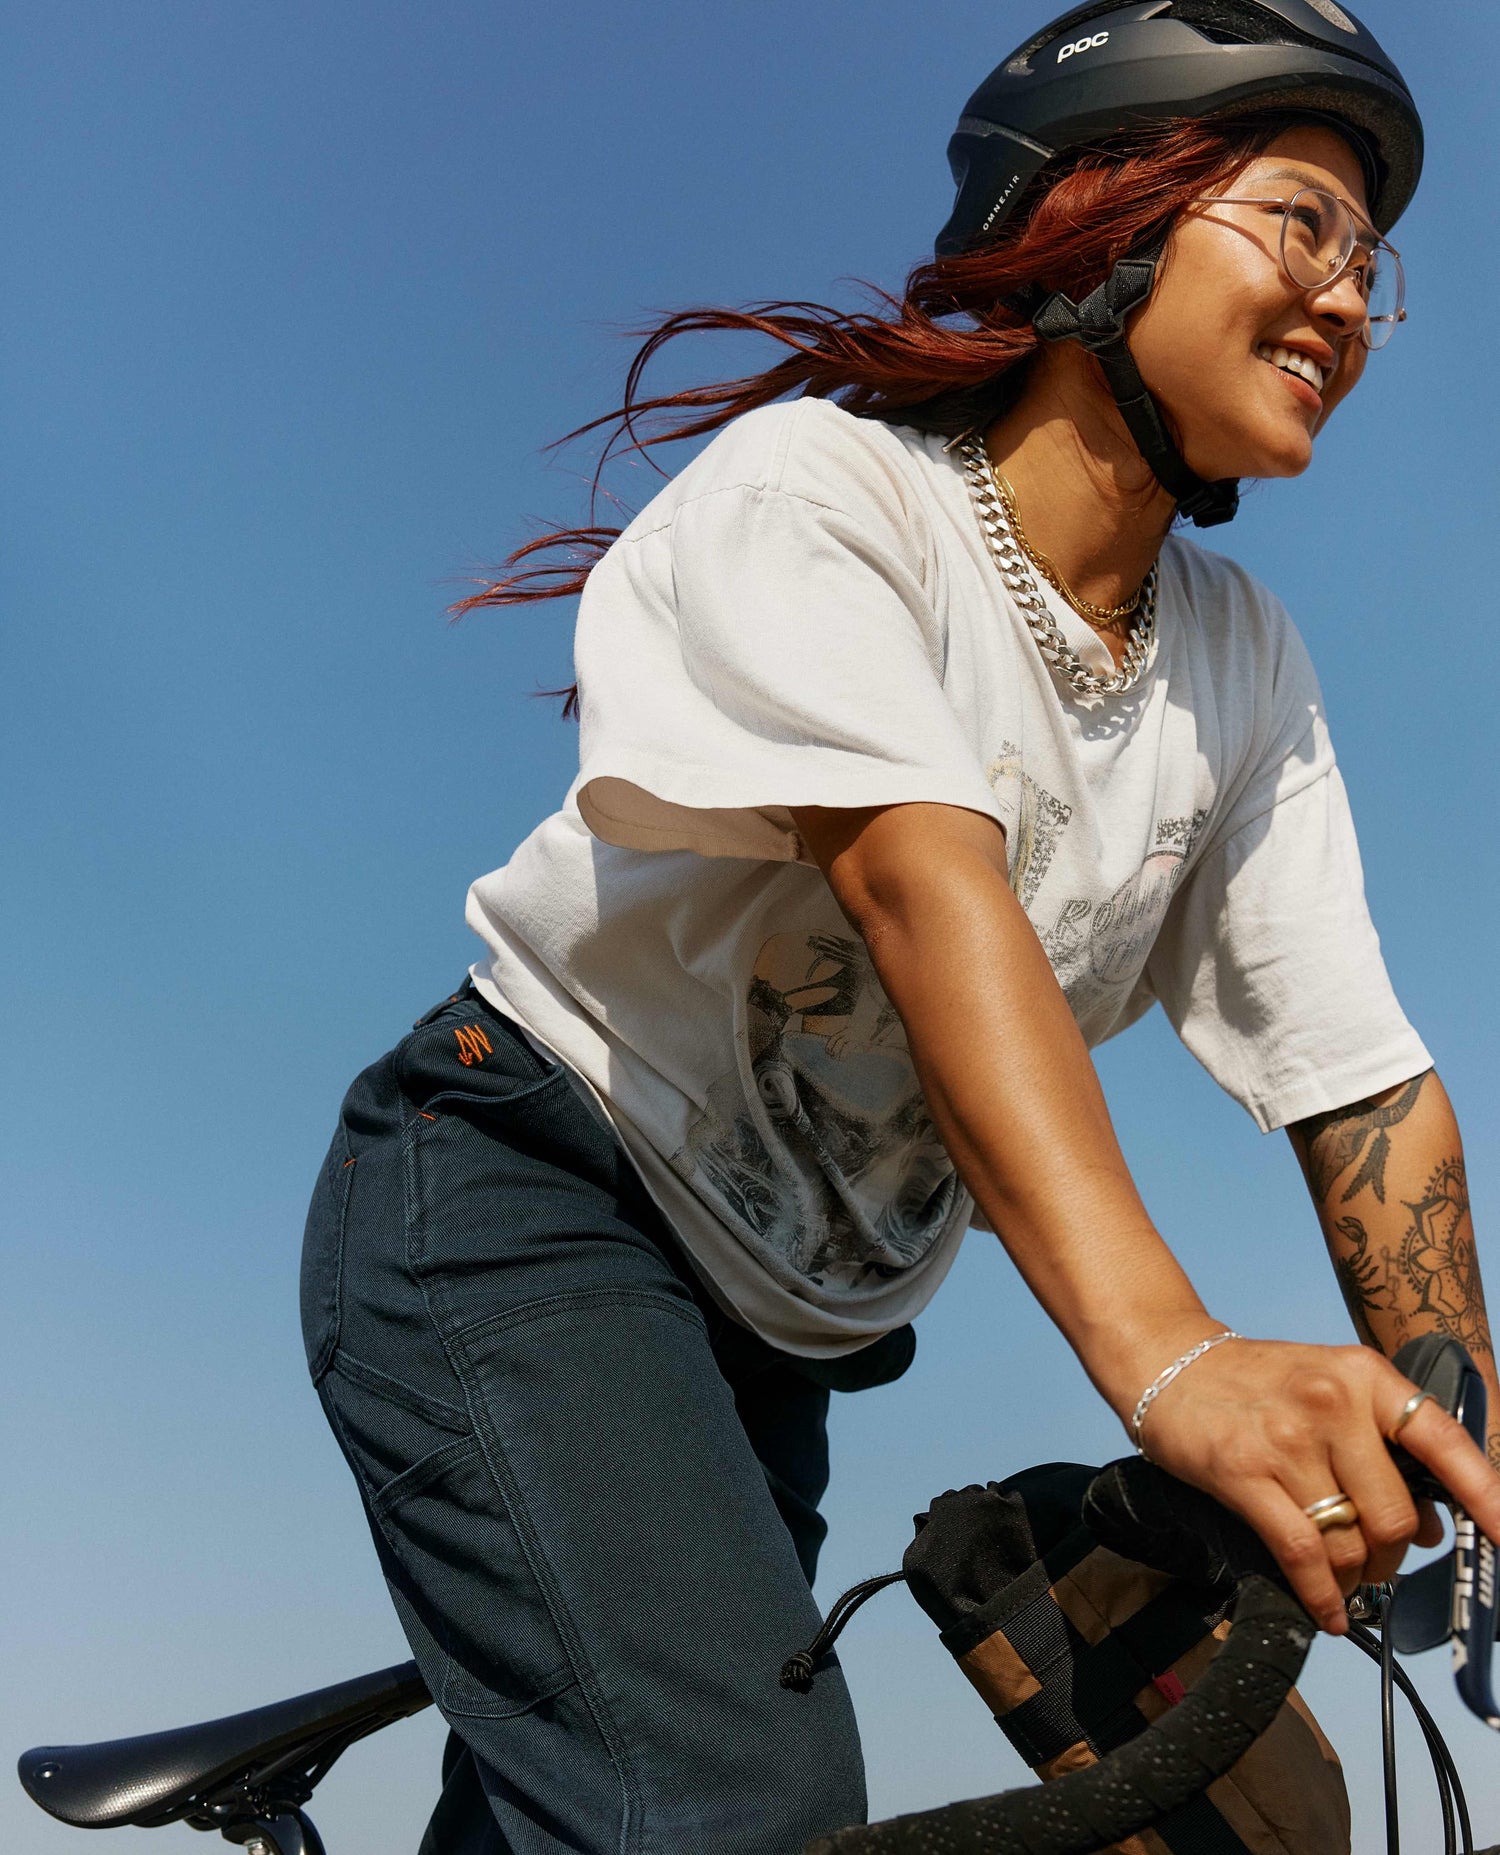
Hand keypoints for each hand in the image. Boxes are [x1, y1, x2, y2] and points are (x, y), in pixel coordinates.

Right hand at [1135, 1336, 1499, 1631]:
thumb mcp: (1331, 1386)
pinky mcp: (1243, 1474)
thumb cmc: (1259, 1382)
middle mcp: (1331, 1403)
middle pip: (1396, 1515)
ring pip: (1350, 1541)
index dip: (1486, 1496)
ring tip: (1344, 1579)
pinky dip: (1323, 1596)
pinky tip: (1328, 1611)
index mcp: (1364, 1376)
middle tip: (1376, 1562)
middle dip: (1393, 1556)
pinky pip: (1304, 1556)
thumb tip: (1435, 1528)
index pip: (1443, 1442)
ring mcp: (1286, 1439)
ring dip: (1355, 1578)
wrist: (1169, 1363)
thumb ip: (1384, 1447)